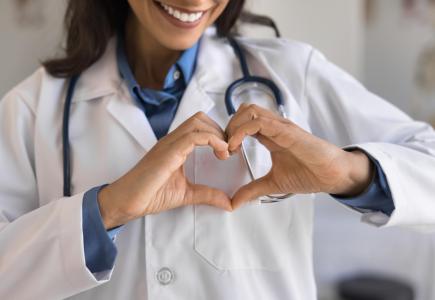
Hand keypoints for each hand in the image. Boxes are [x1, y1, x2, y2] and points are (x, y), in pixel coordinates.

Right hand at [98, 112, 231, 228]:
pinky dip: (212, 140)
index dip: (218, 134)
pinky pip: (194, 136)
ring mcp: (169, 144)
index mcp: (175, 146)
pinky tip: (221, 153)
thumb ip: (207, 195)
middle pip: (200, 118)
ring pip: (198, 122)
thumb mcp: (186, 194)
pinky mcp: (168, 152)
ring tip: (225, 153)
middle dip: (220, 130)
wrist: (127, 202)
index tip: (228, 152)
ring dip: (218, 134)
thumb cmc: (150, 195)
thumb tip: (228, 202)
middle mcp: (172, 140)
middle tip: (229, 151)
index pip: (199, 126)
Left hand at [226, 104, 374, 208]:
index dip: (229, 133)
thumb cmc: (308, 174)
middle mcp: (274, 126)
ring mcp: (280, 126)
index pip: (243, 122)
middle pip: (243, 110)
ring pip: (249, 110)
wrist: (332, 175)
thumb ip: (253, 189)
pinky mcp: (286, 131)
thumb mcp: (273, 183)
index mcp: (270, 135)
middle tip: (223, 149)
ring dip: (233, 126)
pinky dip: (242, 131)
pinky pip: (259, 122)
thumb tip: (234, 202)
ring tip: (229, 147)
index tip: (224, 153)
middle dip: (228, 127)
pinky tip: (235, 146)